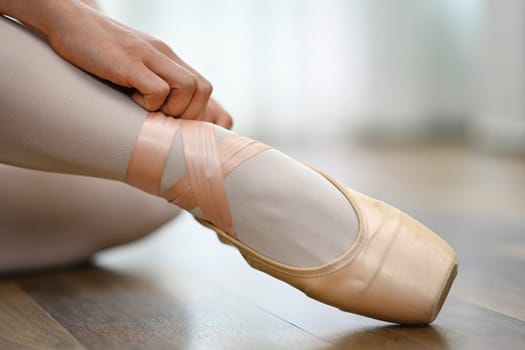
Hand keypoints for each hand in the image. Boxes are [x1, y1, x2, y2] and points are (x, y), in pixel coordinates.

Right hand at [0, 0, 232, 127]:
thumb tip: (163, 117)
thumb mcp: (134, 66)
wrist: (67, 21)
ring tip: (145, 107)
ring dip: (171, 108)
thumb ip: (152, 83)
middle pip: (203, 89)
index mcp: (168, 59)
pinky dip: (149, 103)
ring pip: (188, 87)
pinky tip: (130, 100)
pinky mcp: (129, 63)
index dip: (196, 112)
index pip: (204, 87)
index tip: (174, 124)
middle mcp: (164, 56)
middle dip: (188, 113)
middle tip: (161, 119)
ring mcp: (148, 57)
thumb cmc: (98, 51)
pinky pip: (157, 89)